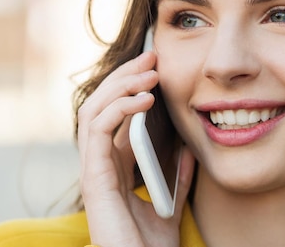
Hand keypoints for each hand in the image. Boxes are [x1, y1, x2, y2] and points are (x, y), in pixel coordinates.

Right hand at [77, 51, 195, 246]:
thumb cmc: (151, 246)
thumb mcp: (171, 201)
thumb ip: (177, 176)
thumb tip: (190, 149)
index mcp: (114, 165)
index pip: (114, 113)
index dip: (131, 86)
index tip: (156, 66)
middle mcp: (99, 162)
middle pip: (101, 104)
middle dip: (125, 76)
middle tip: (151, 56)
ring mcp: (93, 169)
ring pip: (94, 110)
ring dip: (121, 85)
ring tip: (148, 72)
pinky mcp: (93, 177)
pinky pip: (98, 130)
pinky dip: (119, 108)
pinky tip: (144, 99)